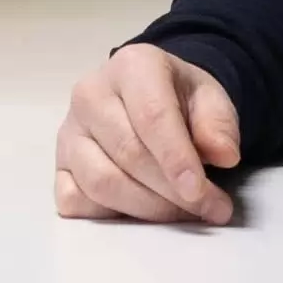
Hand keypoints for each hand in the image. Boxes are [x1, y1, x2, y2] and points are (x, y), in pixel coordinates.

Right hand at [54, 42, 241, 223]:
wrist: (148, 96)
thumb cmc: (179, 98)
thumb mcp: (210, 98)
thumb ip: (219, 123)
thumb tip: (223, 154)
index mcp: (131, 67)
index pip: (151, 117)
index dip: (177, 158)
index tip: (200, 191)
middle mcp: (90, 94)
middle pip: (128, 153)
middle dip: (172, 192)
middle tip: (211, 209)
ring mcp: (69, 131)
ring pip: (100, 182)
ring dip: (146, 208)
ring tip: (182, 213)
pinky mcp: (59, 164)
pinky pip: (74, 201)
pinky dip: (108, 215)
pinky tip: (140, 212)